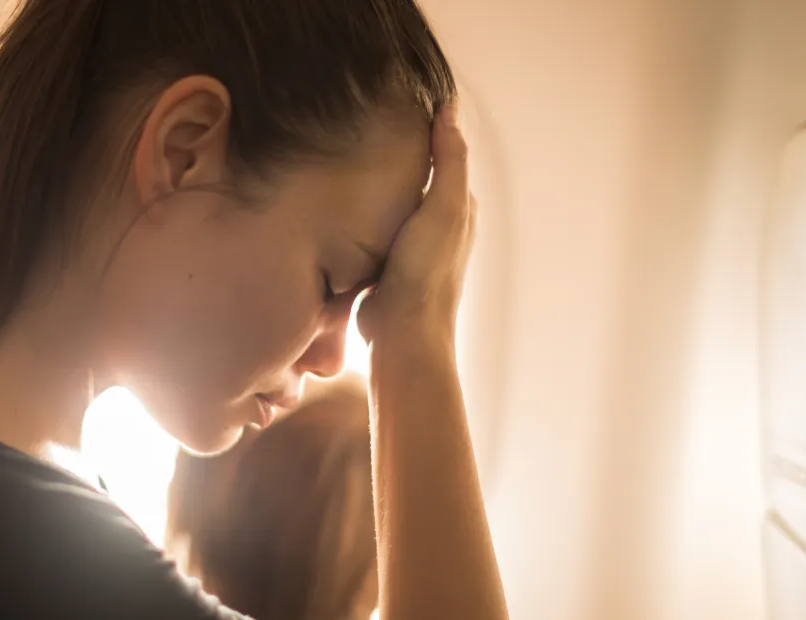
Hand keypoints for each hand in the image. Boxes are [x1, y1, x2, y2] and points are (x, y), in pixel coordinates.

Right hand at [357, 106, 475, 344]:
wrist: (401, 333)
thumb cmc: (425, 272)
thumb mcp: (443, 207)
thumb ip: (449, 160)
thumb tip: (449, 110)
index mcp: (458, 208)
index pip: (446, 155)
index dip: (429, 128)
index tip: (403, 101)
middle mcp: (440, 226)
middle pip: (420, 178)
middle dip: (402, 154)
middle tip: (370, 123)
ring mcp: (412, 247)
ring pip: (396, 202)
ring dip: (381, 183)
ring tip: (353, 156)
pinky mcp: (387, 264)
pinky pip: (376, 226)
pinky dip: (366, 211)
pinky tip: (346, 203)